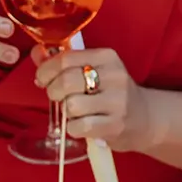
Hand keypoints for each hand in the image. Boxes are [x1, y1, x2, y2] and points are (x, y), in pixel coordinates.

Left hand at [33, 46, 159, 152]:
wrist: (145, 119)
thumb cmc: (111, 93)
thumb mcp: (93, 70)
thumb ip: (63, 61)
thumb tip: (36, 53)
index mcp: (107, 57)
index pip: (66, 59)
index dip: (46, 70)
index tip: (42, 79)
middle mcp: (114, 77)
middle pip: (67, 81)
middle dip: (53, 91)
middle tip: (56, 97)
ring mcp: (117, 103)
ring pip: (72, 105)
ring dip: (66, 112)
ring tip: (74, 112)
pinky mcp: (115, 126)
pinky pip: (79, 127)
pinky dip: (73, 128)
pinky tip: (80, 125)